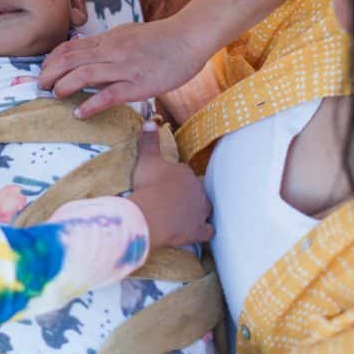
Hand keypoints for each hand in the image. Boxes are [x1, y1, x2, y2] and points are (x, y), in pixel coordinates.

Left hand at [39, 15, 209, 118]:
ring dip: (65, 85)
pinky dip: (91, 104)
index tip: (43, 70)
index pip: (71, 47)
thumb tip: (87, 50)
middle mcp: (112, 51)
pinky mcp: (139, 84)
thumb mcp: (128, 34)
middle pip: (71, 60)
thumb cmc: (161, 38)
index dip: (52, 60)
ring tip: (55, 95)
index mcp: (109, 40)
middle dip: (50, 73)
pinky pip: (110, 95)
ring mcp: (125, 67)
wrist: (189, 36)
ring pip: (85, 74)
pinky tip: (79, 113)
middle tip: (40, 86)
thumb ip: (108, 44)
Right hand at [130, 130, 211, 248]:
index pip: (184, 173)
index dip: (175, 178)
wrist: (150, 214)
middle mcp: (197, 190)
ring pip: (205, 209)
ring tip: (187, 213)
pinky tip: (198, 232)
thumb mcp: (146, 159)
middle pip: (196, 190)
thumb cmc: (148, 185)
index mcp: (185, 172)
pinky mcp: (197, 231)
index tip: (164, 183)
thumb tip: (151, 120)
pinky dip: (204, 231)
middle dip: (188, 193)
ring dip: (199, 210)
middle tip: (173, 198)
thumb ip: (149, 140)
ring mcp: (200, 212)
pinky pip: (207, 231)